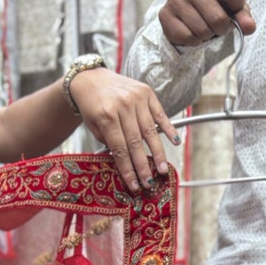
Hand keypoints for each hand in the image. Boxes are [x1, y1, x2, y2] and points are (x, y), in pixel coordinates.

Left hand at [70, 69, 178, 193]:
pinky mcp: (146, 92)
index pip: (120, 148)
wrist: (90, 79)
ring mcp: (136, 98)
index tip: (135, 185)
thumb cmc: (92, 106)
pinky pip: (160, 113)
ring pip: (150, 130)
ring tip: (162, 169)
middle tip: (150, 182)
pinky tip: (175, 141)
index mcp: (106, 115)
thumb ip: (109, 142)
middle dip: (143, 165)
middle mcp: (123, 105)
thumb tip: (128, 164)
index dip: (128, 169)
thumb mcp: (94, 126)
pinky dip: (168, 128)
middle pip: (136, 142)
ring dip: (158, 153)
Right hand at [159, 0, 254, 48]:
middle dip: (222, 29)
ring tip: (204, 27)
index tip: (233, 13)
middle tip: (217, 26)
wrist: (185, 14)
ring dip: (208, 36)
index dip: (238, 11)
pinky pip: (189, 38)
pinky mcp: (165, 15)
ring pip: (203, 31)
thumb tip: (249, 27)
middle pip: (219, 18)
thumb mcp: (232, 6)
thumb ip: (244, 15)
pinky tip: (192, 32)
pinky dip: (194, 41)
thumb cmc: (214, 7)